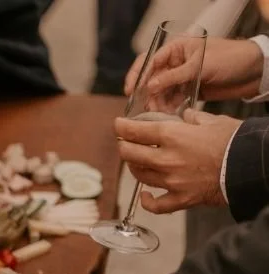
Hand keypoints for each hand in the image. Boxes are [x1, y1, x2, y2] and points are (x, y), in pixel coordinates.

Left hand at [115, 108, 240, 213]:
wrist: (251, 165)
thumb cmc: (234, 140)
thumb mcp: (213, 120)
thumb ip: (193, 119)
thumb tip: (185, 118)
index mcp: (173, 136)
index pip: (136, 131)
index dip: (122, 127)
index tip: (118, 125)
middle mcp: (166, 159)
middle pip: (130, 154)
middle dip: (123, 146)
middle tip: (124, 142)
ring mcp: (171, 181)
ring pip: (140, 175)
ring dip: (134, 167)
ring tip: (135, 161)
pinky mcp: (180, 199)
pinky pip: (156, 205)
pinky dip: (148, 202)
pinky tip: (145, 195)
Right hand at [125, 36, 263, 101]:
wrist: (252, 71)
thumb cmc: (229, 58)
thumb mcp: (200, 65)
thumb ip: (174, 76)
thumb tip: (149, 87)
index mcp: (177, 48)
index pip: (149, 60)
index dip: (137, 75)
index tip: (131, 91)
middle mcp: (175, 63)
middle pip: (151, 79)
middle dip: (146, 94)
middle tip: (144, 108)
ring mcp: (181, 77)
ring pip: (160, 92)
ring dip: (156, 103)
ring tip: (156, 114)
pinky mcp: (187, 91)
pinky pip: (171, 100)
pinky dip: (167, 108)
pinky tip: (166, 115)